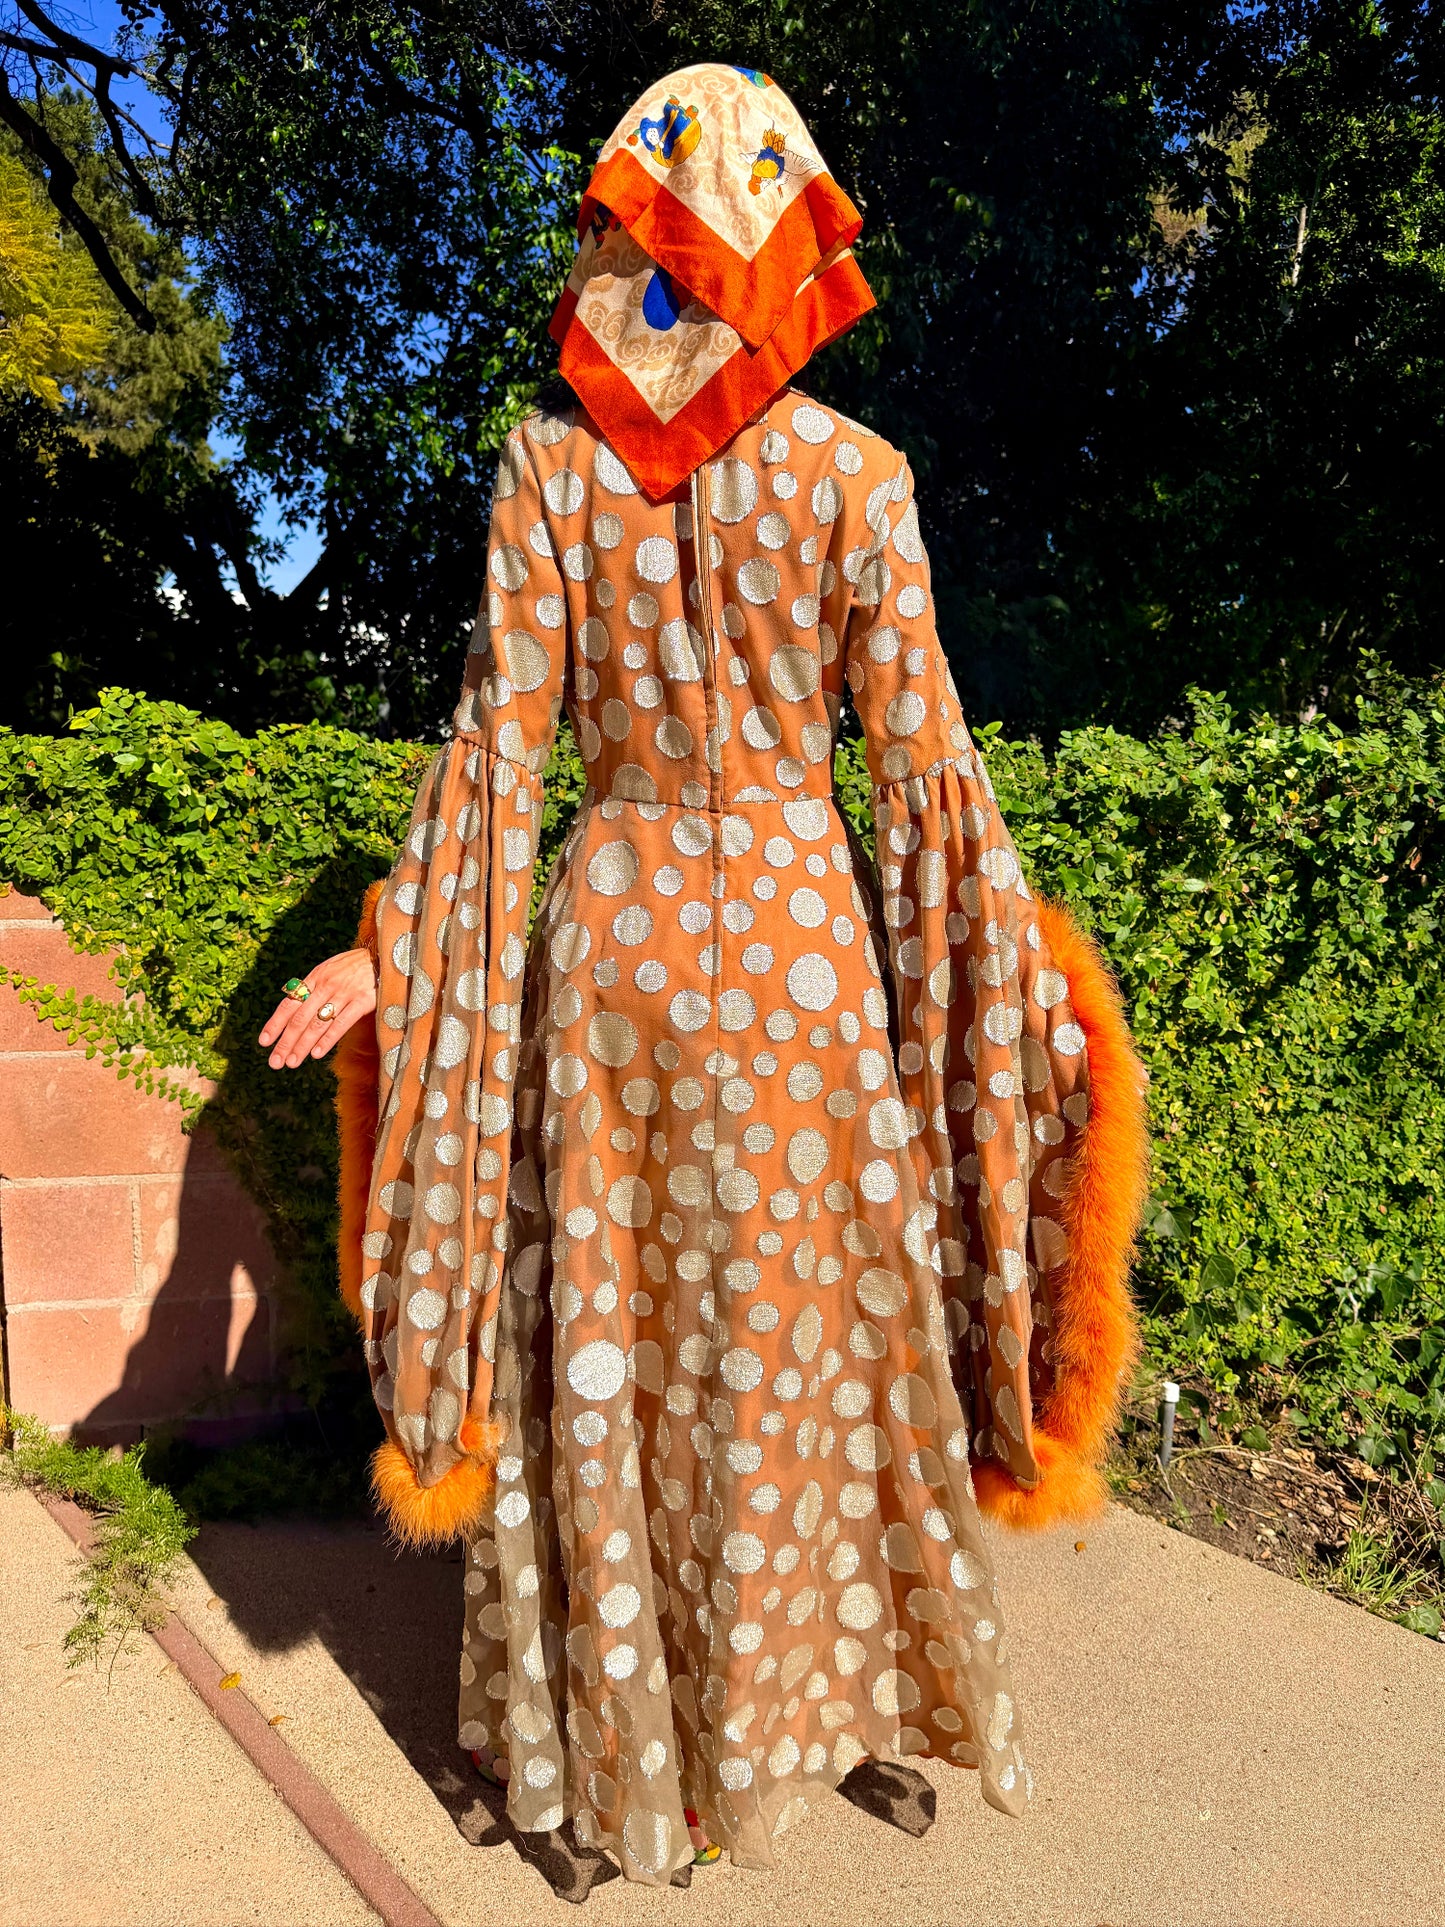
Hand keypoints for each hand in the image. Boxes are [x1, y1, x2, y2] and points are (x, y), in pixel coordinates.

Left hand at [259, 949, 377, 1068]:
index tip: (264, 1042)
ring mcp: (344, 993)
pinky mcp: (362, 1001)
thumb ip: (316, 987)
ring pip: (317, 1024)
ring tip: (292, 1062)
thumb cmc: (359, 965)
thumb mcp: (332, 969)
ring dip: (302, 1045)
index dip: (275, 1024)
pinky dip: (327, 1039)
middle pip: (299, 1018)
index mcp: (315, 977)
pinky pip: (341, 1023)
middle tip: (275, 1062)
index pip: (289, 1003)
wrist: (388, 954)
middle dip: (285, 1042)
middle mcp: (326, 985)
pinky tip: (317, 1054)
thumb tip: (296, 1008)